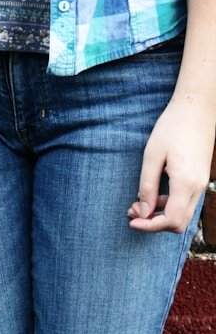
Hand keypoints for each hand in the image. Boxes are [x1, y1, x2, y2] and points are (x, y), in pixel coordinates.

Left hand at [128, 96, 213, 233]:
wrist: (197, 106)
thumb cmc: (172, 126)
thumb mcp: (152, 156)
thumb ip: (147, 186)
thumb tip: (143, 212)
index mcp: (185, 182)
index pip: (170, 220)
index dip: (149, 226)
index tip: (132, 220)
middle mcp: (198, 186)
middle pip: (178, 223)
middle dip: (154, 223)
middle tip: (133, 211)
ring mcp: (201, 183)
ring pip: (182, 214)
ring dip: (160, 214)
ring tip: (138, 203)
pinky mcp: (200, 178)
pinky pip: (185, 202)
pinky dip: (168, 204)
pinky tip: (153, 194)